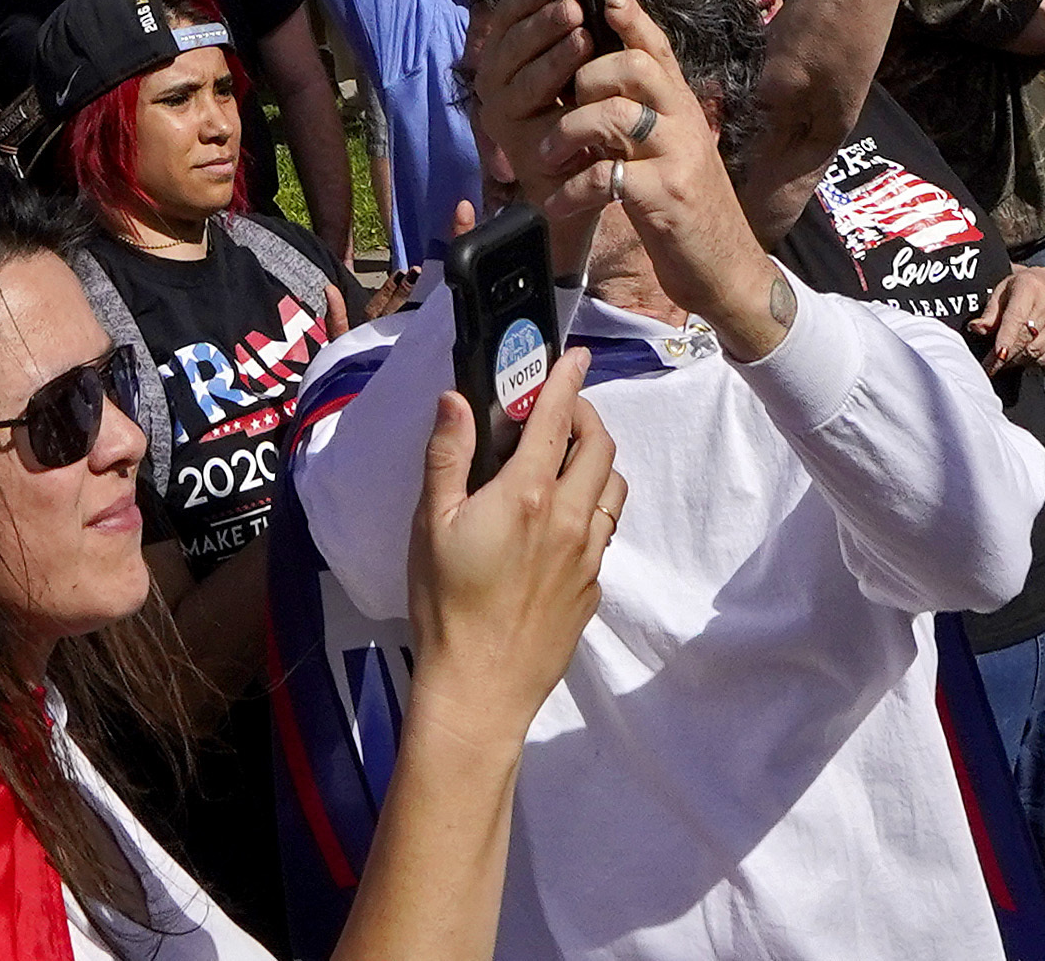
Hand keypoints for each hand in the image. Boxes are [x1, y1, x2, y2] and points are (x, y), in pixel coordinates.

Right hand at [402, 364, 616, 735]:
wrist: (480, 688)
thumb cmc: (446, 604)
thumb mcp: (431, 523)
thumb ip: (448, 456)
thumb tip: (455, 398)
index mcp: (529, 494)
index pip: (557, 418)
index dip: (566, 379)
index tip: (574, 355)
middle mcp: (571, 518)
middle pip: (601, 446)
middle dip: (586, 415)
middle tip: (558, 411)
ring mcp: (588, 556)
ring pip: (613, 488)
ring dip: (597, 461)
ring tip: (565, 461)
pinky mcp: (593, 589)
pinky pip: (605, 531)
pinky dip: (592, 507)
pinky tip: (560, 520)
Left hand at [541, 0, 786, 349]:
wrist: (728, 270)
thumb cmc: (689, 211)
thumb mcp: (673, 153)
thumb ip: (647, 117)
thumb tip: (600, 86)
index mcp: (683, 108)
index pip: (660, 49)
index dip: (634, 20)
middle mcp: (684, 123)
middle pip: (633, 67)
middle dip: (586, 79)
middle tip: (565, 110)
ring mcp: (677, 158)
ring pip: (616, 113)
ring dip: (570, 131)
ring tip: (550, 157)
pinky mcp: (665, 198)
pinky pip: (607, 175)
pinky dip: (573, 188)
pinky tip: (557, 203)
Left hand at [975, 265, 1044, 372]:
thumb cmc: (1023, 287)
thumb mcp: (1002, 291)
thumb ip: (989, 312)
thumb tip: (976, 328)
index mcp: (1030, 288)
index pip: (1016, 319)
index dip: (1005, 340)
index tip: (995, 357)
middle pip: (1025, 339)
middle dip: (1005, 357)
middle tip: (990, 365)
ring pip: (1035, 352)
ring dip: (1016, 360)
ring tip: (1005, 358)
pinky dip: (1031, 361)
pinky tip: (1022, 355)